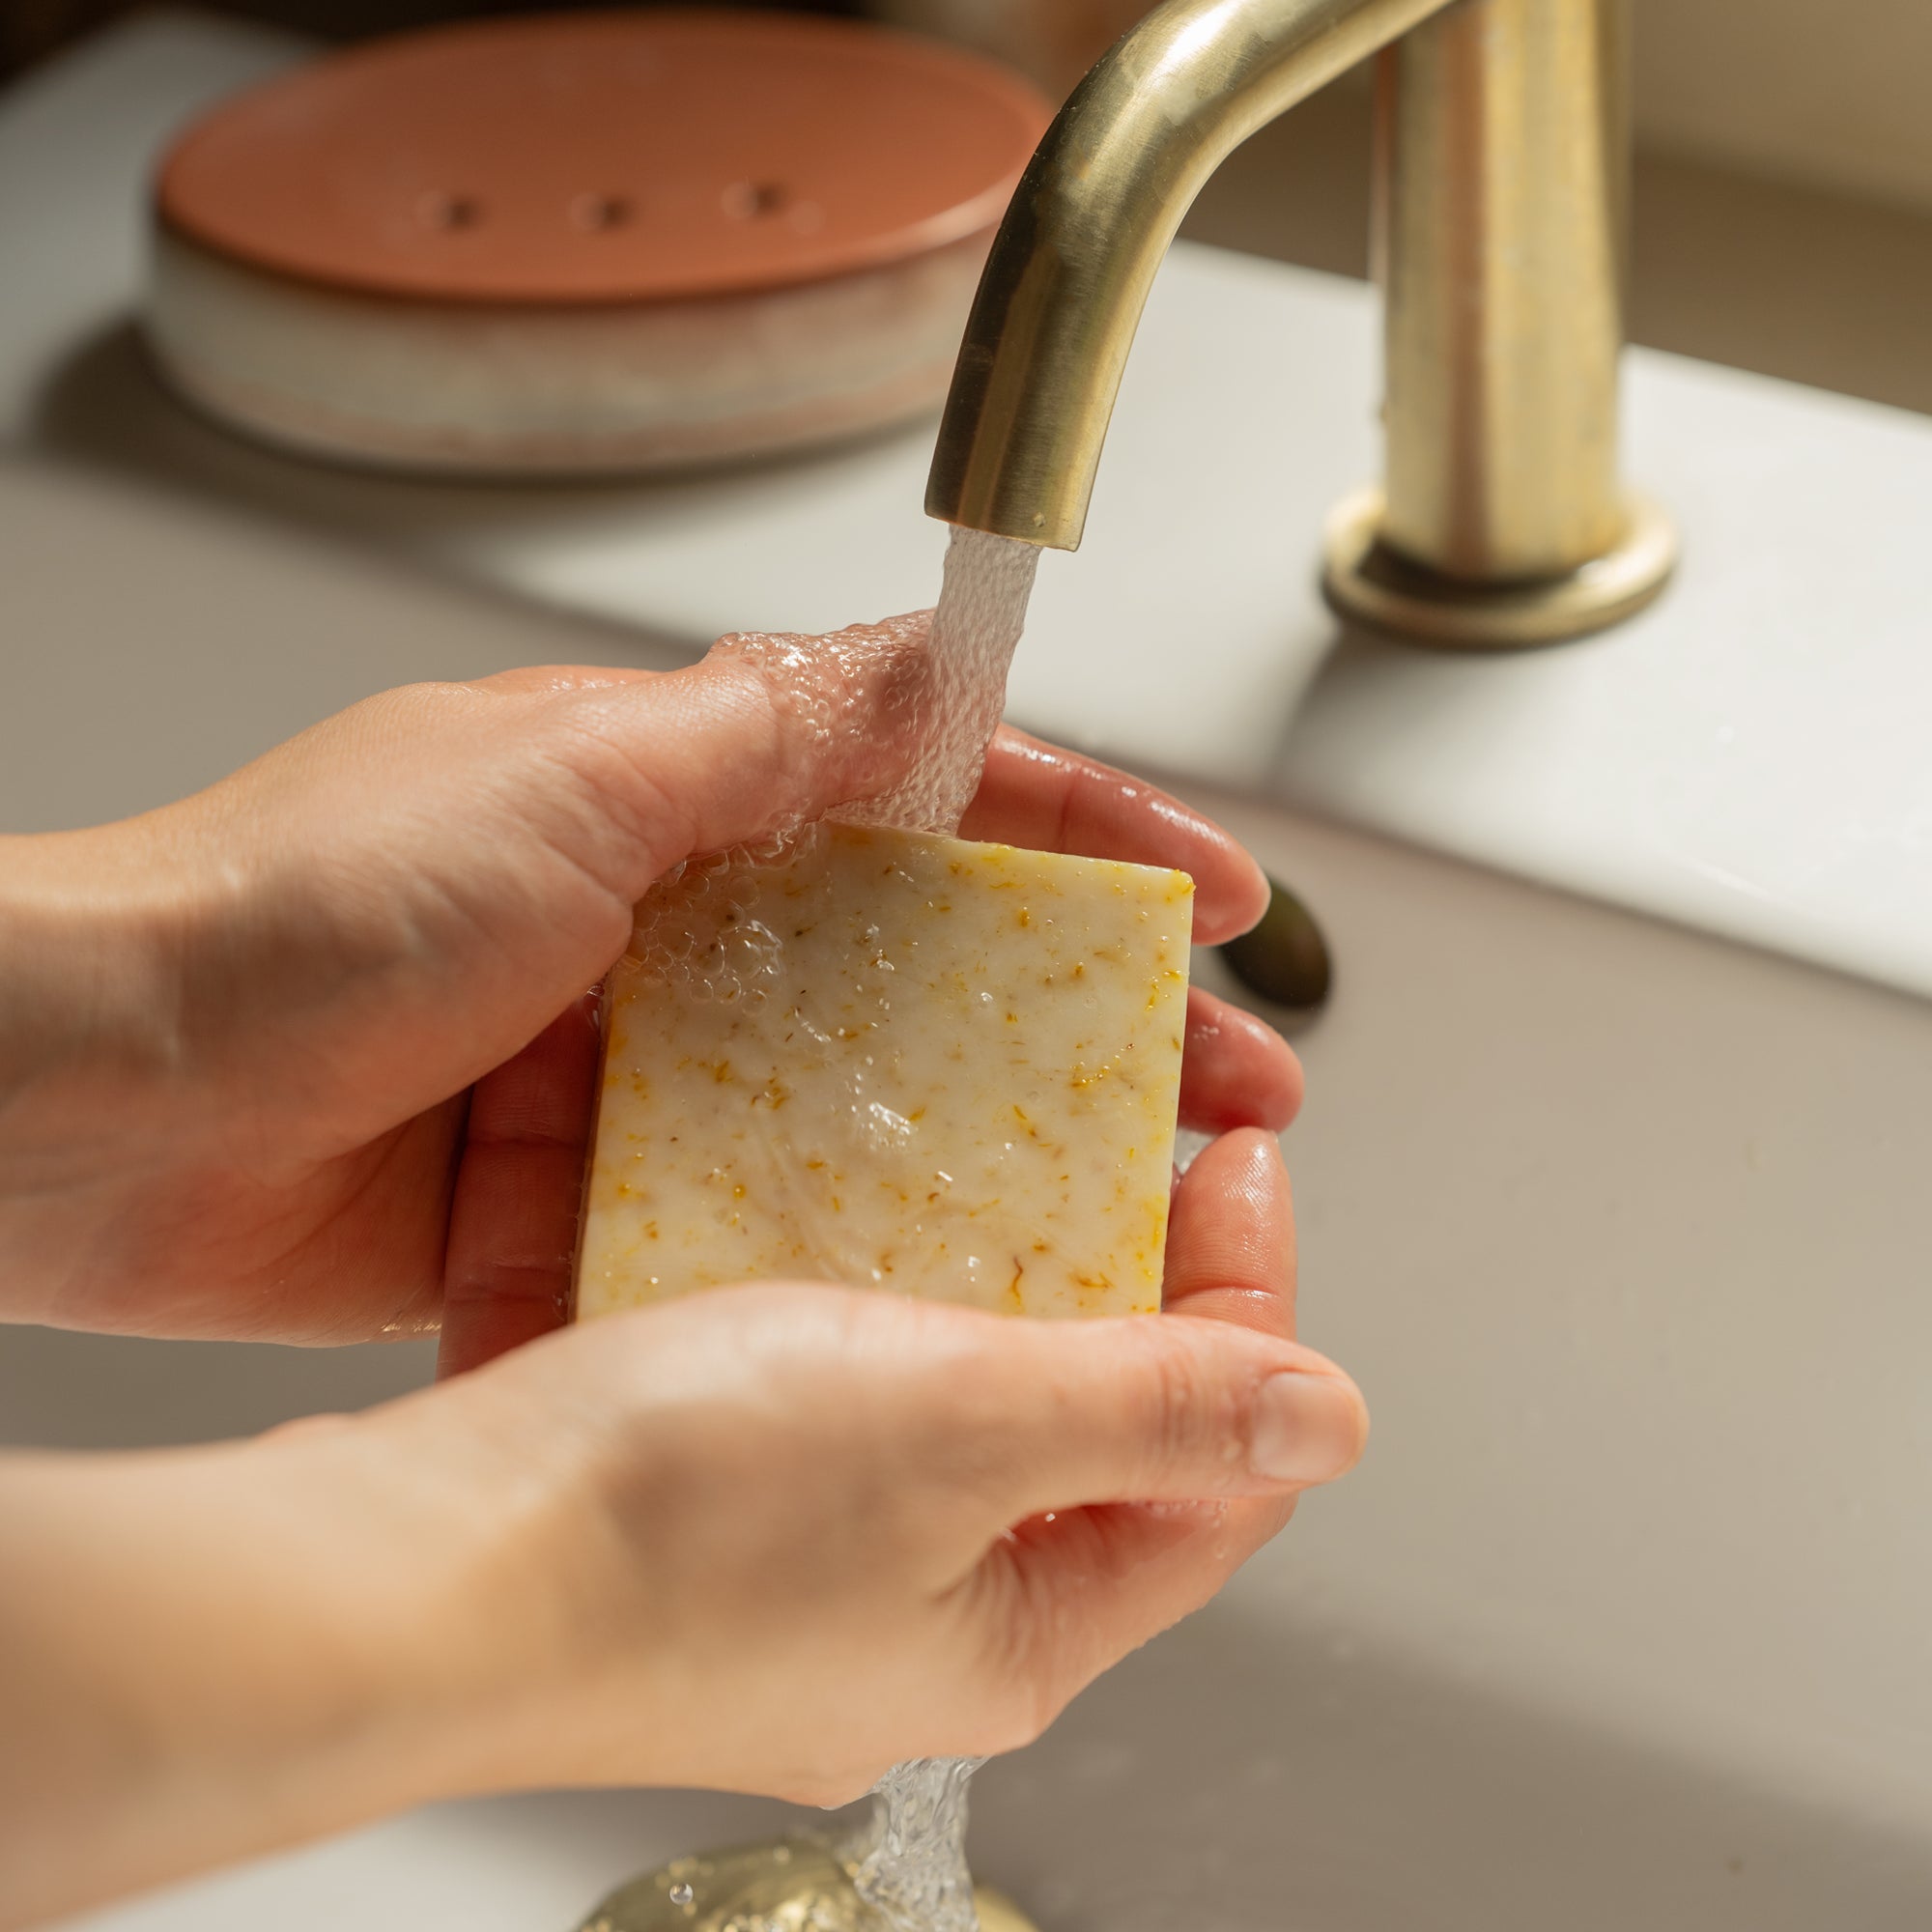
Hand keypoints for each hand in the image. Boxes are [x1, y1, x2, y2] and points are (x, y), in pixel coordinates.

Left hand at [0, 618, 1300, 1345]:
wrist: (89, 1108)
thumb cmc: (290, 910)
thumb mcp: (568, 777)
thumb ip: (769, 728)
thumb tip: (941, 656)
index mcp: (687, 794)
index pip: (944, 789)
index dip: (1099, 833)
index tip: (1219, 894)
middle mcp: (679, 922)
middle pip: (940, 963)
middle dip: (1095, 1019)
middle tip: (1223, 1084)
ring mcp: (640, 1064)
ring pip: (867, 1100)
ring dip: (993, 1147)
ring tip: (1122, 1212)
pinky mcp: (585, 1189)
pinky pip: (750, 1212)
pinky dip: (834, 1245)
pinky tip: (933, 1297)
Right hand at [0, 1131, 1364, 1926]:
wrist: (397, 1573)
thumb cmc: (654, 1533)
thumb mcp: (951, 1433)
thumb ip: (1148, 1410)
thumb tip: (1330, 1420)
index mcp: (1011, 1624)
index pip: (1212, 1461)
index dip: (1253, 1297)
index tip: (1240, 1155)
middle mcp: (912, 1606)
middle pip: (1082, 1416)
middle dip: (1115, 1267)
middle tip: (1113, 1135)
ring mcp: (800, 1556)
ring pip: (948, 1383)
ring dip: (977, 1260)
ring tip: (984, 1143)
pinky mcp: (701, 1494)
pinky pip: (823, 1368)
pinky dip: (851, 1280)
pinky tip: (831, 1195)